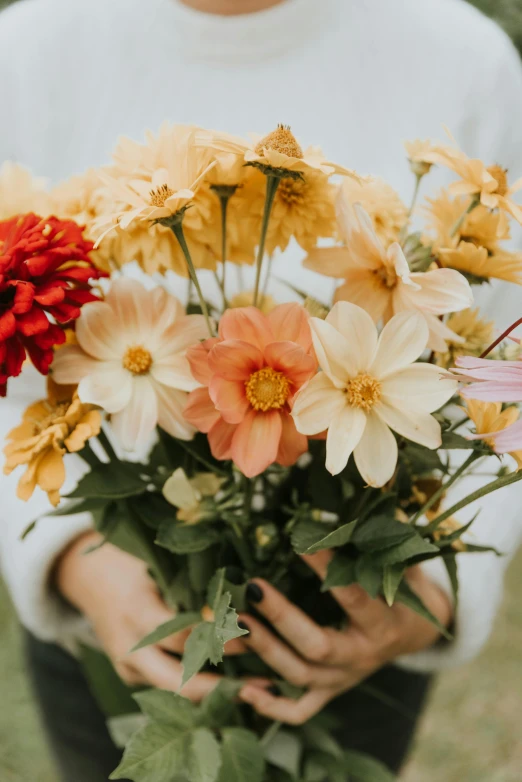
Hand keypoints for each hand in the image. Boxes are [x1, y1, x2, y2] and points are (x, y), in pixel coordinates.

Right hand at [56, 531, 248, 700]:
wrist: (89, 579)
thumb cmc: (132, 562)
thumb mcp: (158, 565)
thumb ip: (191, 585)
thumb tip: (243, 594)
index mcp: (136, 610)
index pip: (180, 636)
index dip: (216, 640)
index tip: (249, 636)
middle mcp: (129, 646)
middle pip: (176, 680)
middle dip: (220, 686)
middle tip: (261, 682)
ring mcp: (127, 666)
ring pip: (174, 692)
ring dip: (215, 693)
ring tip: (255, 688)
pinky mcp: (131, 676)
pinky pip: (168, 688)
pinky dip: (199, 688)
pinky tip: (232, 686)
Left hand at [238, 551, 451, 724]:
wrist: (414, 634)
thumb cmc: (401, 588)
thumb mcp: (402, 564)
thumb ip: (384, 539)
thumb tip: (373, 494)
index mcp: (384, 623)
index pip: (354, 598)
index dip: (328, 571)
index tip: (301, 543)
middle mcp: (362, 658)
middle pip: (318, 647)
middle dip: (282, 617)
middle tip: (252, 586)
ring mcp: (343, 680)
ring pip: (300, 676)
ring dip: (264, 652)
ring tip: (232, 626)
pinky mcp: (329, 693)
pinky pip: (299, 710)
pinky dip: (271, 706)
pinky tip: (241, 689)